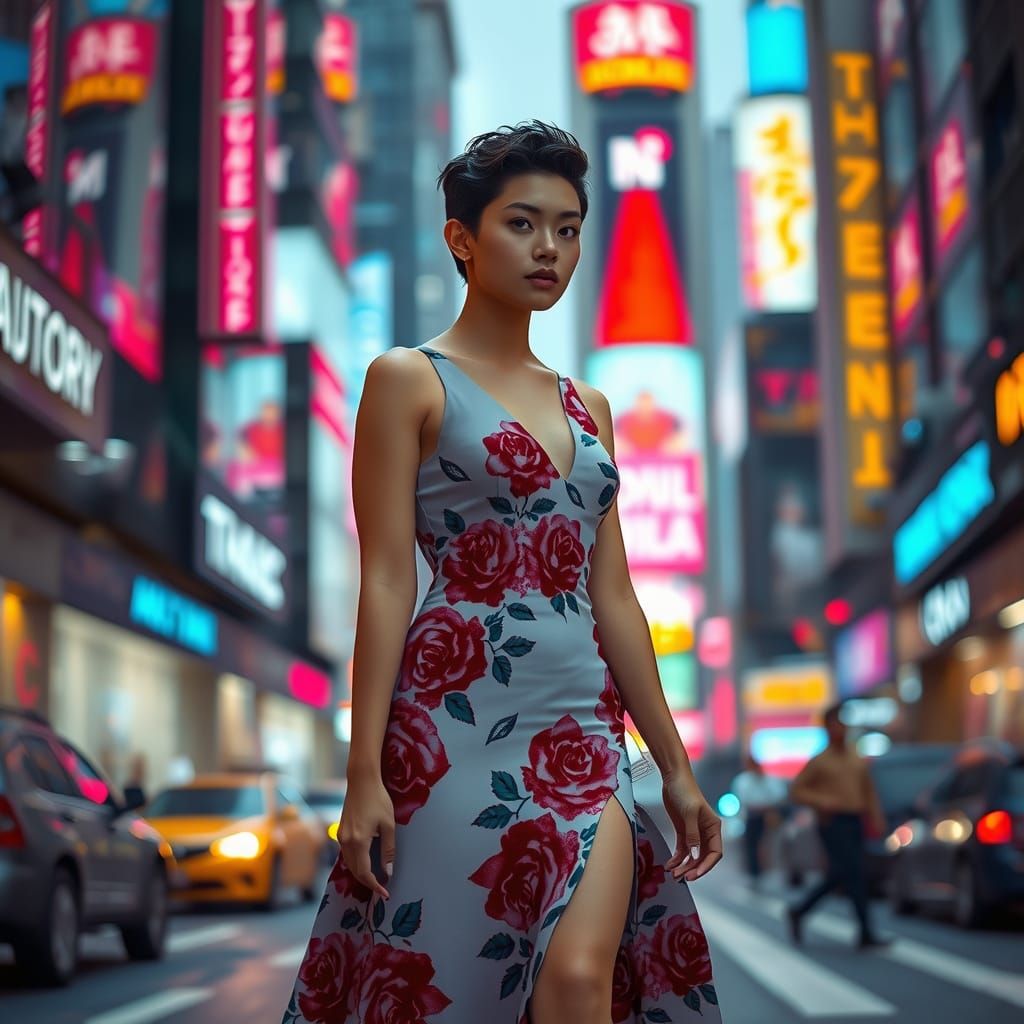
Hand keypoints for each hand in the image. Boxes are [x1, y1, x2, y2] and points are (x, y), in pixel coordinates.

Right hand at [338, 775, 395, 900]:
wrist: (361, 781)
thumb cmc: (378, 800)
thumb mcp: (388, 825)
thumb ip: (388, 850)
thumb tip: (388, 871)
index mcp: (358, 841)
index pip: (364, 873)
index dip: (374, 885)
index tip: (385, 893)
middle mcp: (346, 842)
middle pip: (354, 871)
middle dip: (367, 882)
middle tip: (381, 889)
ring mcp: (340, 836)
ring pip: (349, 864)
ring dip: (361, 873)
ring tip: (375, 879)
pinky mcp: (340, 831)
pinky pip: (346, 854)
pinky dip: (355, 863)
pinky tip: (366, 863)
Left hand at [662, 774, 722, 881]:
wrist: (673, 777)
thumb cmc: (685, 791)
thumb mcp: (689, 813)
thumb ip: (692, 835)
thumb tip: (694, 855)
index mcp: (713, 827)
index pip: (715, 852)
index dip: (707, 866)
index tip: (696, 874)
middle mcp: (706, 832)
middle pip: (703, 857)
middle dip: (693, 868)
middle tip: (682, 877)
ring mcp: (694, 832)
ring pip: (692, 856)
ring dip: (684, 866)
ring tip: (673, 874)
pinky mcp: (683, 831)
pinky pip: (682, 849)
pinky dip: (677, 858)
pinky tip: (669, 865)